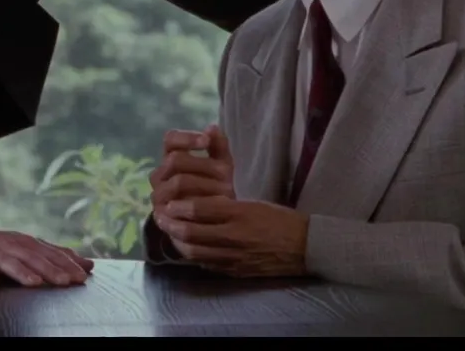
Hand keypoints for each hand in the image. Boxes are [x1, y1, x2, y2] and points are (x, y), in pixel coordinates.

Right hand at [0, 225, 93, 286]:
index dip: (66, 264)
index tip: (83, 276)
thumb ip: (56, 257)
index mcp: (24, 244)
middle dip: (50, 268)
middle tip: (67, 281)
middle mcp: (8, 245)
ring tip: (35, 282)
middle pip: (31, 257)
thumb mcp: (28, 249)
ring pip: (5, 261)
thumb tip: (88, 264)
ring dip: (20, 271)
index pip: (49, 253)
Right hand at [149, 125, 234, 213]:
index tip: (206, 142)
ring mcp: (158, 196)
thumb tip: (212, 127)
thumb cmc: (215, 188)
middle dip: (203, 165)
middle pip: (175, 160)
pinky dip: (201, 204)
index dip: (187, 138)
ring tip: (227, 190)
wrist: (210, 223)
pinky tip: (217, 205)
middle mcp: (159, 175)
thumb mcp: (221, 165)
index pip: (170, 140)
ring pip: (177, 182)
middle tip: (226, 174)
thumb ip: (218, 147)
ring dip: (205, 185)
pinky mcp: (162, 216)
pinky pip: (178, 206)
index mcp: (171, 157)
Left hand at [154, 196, 308, 277]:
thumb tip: (200, 193)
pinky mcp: (234, 271)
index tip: (168, 202)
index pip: (200, 209)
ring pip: (194, 251)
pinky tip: (186, 247)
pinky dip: (192, 255)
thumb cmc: (279, 219)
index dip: (179, 206)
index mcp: (240, 213)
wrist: (304, 247)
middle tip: (160, 216)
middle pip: (191, 233)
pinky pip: (206, 264)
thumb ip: (226, 197)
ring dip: (176, 241)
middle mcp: (234, 236)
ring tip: (169, 232)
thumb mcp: (254, 201)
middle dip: (170, 224)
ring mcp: (233, 256)